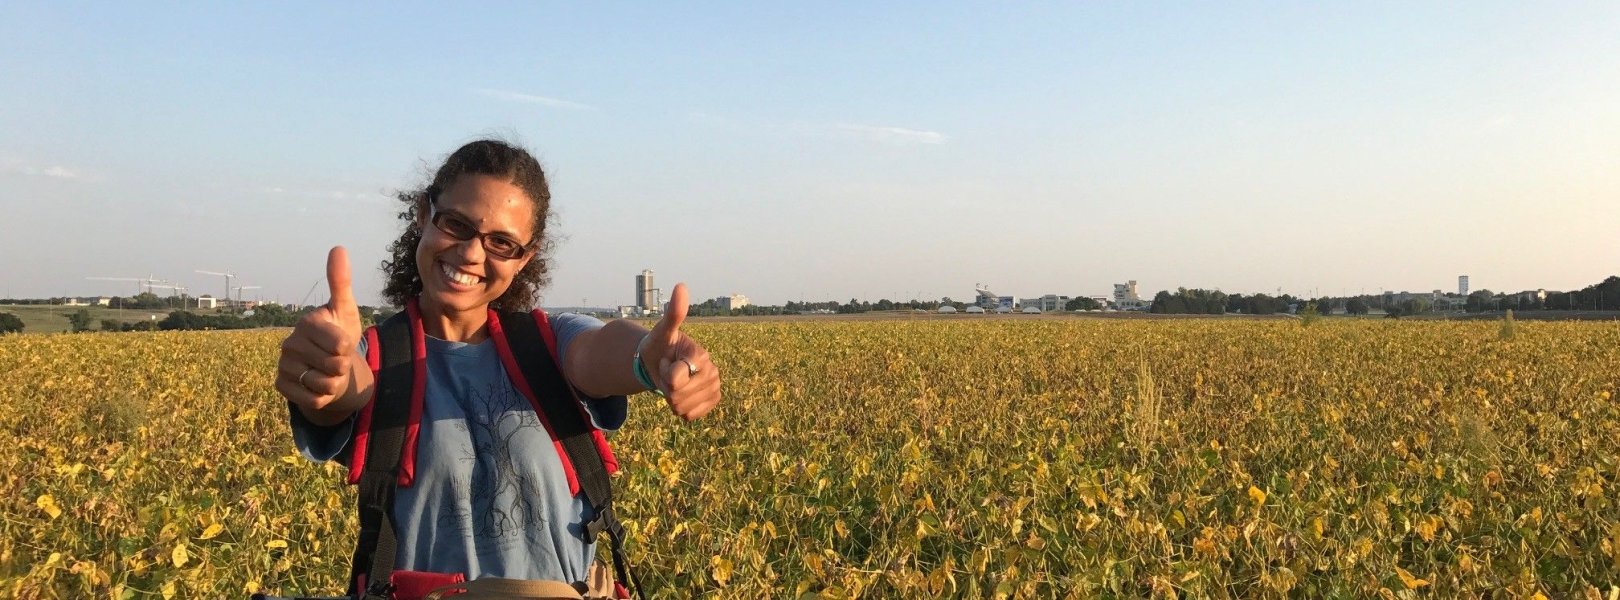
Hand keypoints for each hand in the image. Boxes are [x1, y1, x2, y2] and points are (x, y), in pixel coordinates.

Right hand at [275, 246, 364, 417]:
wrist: (330, 366)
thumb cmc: (340, 334)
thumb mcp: (346, 309)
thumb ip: (341, 282)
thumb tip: (338, 248)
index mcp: (307, 324)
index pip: (341, 345)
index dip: (349, 348)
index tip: (342, 342)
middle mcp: (289, 344)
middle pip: (335, 366)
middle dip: (343, 367)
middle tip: (336, 359)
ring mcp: (283, 366)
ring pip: (325, 385)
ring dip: (334, 383)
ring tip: (327, 372)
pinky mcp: (281, 386)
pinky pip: (313, 400)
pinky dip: (322, 397)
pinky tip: (317, 385)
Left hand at [639, 283, 721, 420]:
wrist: (661, 361)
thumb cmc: (660, 345)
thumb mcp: (662, 331)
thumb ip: (673, 314)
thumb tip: (681, 286)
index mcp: (702, 356)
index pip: (675, 380)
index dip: (664, 372)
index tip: (667, 359)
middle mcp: (713, 371)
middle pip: (678, 396)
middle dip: (667, 386)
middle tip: (669, 370)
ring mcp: (714, 388)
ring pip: (682, 408)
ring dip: (672, 398)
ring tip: (673, 380)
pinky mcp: (712, 401)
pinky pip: (690, 416)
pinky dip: (680, 409)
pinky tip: (681, 393)